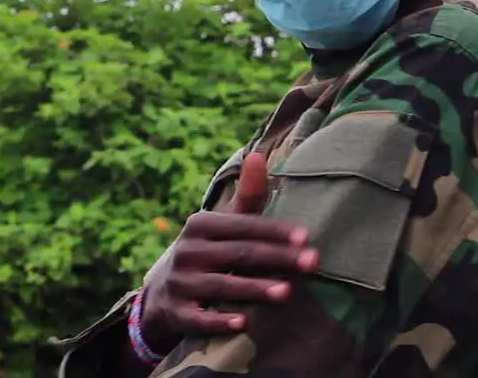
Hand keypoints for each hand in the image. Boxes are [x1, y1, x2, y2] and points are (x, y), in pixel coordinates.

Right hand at [140, 151, 318, 350]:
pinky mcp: (178, 313)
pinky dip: (219, 321)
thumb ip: (247, 195)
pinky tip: (243, 323)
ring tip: (287, 292)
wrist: (165, 292)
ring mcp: (181, 283)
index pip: (244, 226)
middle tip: (312, 263)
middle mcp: (188, 251)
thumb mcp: (224, 224)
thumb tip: (260, 154)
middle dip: (277, 258)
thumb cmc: (210, 251)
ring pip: (222, 285)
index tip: (307, 237)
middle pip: (239, 254)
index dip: (275, 231)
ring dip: (254, 288)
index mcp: (201, 225)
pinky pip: (199, 318)